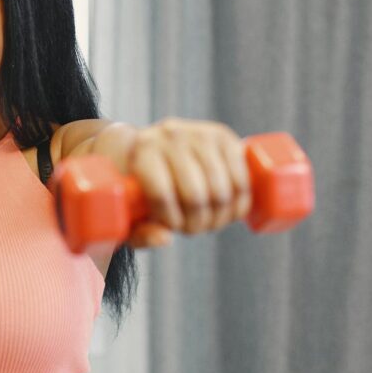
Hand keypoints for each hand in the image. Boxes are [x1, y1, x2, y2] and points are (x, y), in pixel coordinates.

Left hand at [127, 117, 250, 247]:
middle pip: (195, 197)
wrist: (154, 143)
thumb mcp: (129, 208)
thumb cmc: (138, 182)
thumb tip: (165, 238)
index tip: (172, 226)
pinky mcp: (225, 137)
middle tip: (193, 227)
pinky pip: (242, 181)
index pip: (161, 194)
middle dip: (197, 223)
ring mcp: (200, 134)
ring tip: (210, 221)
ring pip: (221, 192)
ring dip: (219, 217)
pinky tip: (229, 211)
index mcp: (142, 150)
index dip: (171, 220)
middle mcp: (171, 136)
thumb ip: (139, 232)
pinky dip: (239, 204)